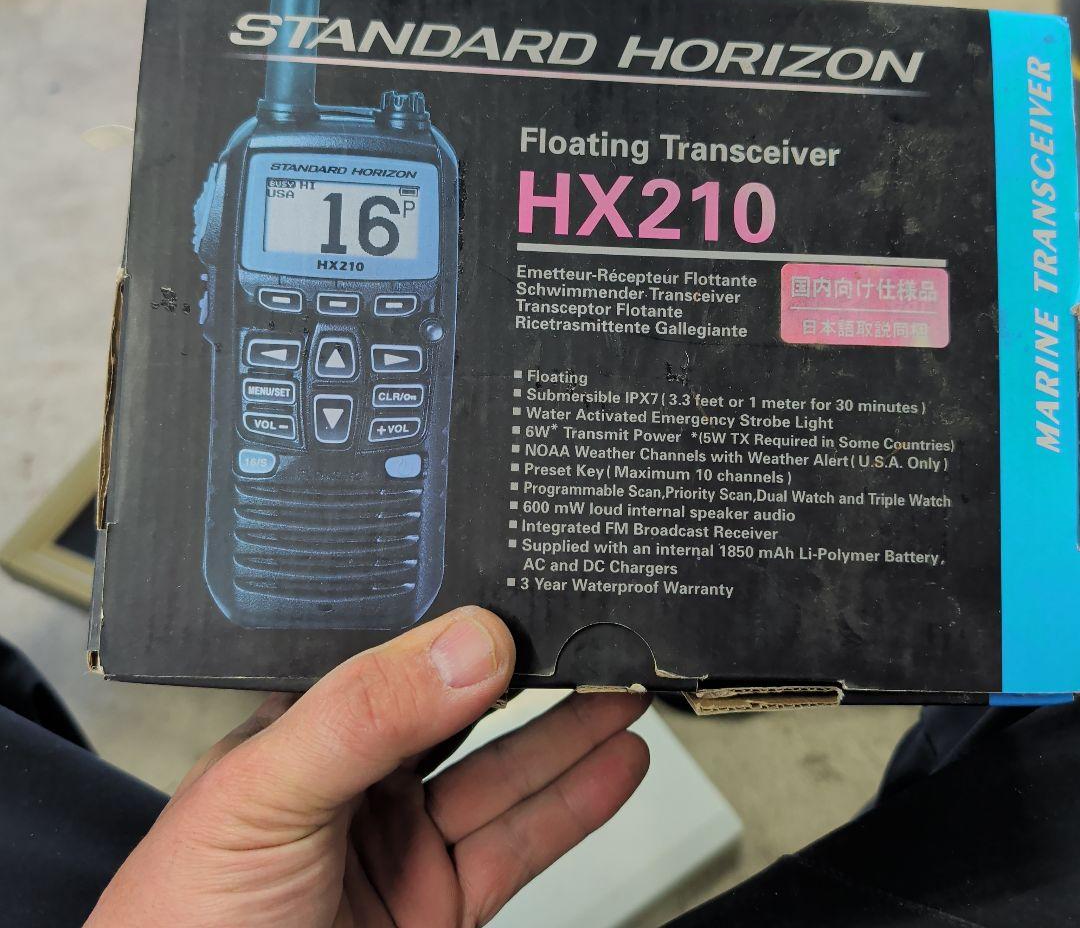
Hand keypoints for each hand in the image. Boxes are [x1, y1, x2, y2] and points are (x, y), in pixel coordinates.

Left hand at [87, 607, 649, 925]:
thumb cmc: (180, 924)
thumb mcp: (266, 792)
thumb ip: (365, 713)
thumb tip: (468, 643)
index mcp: (306, 729)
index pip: (400, 655)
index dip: (467, 625)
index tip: (530, 593)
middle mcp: (360, 779)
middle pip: (467, 708)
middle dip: (534, 671)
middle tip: (596, 633)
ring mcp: (404, 844)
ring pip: (508, 772)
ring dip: (572, 731)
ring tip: (625, 686)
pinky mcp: (442, 904)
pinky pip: (522, 842)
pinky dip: (576, 803)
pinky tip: (614, 765)